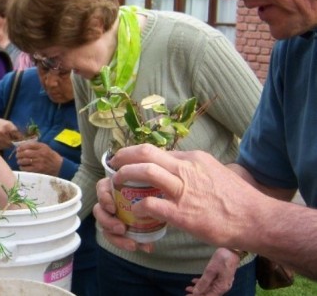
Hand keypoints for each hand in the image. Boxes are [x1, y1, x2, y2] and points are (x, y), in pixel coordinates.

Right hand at [0, 118, 20, 149]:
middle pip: (12, 142)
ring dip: (9, 145)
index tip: (21, 140)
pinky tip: (2, 142)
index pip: (17, 135)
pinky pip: (1, 148)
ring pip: (7, 146)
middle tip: (14, 142)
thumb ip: (16, 131)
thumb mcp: (9, 124)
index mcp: (7, 126)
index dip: (20, 138)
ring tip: (7, 141)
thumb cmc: (1, 124)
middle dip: (14, 143)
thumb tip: (22, 139)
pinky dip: (3, 146)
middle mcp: (1, 132)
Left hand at [15, 141, 61, 175]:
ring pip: (24, 161)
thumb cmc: (50, 156)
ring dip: (19, 160)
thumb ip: (35, 145)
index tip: (18, 148)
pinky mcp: (37, 170)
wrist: (59, 166)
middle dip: (19, 154)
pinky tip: (22, 166)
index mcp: (42, 147)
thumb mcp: (45, 148)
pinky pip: (26, 168)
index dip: (21, 147)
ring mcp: (38, 163)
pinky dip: (22, 167)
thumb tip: (22, 145)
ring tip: (19, 161)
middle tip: (17, 155)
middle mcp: (40, 154)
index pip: (28, 145)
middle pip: (25, 153)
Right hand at [93, 177, 153, 252]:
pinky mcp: (117, 230)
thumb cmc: (154, 191)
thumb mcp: (152, 187)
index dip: (104, 199)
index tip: (113, 208)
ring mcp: (112, 217)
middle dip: (107, 221)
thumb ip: (148, 187)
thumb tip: (148, 196)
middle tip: (121, 229)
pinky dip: (127, 244)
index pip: (101, 189)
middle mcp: (110, 202)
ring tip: (132, 245)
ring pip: (104, 228)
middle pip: (98, 211)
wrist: (163, 206)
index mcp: (114, 187)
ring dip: (116, 238)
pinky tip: (142, 247)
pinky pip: (116, 239)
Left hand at [106, 144, 264, 246]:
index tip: (127, 159)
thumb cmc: (238, 199)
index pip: (159, 151)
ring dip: (125, 175)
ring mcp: (183, 190)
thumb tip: (178, 168)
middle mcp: (186, 169)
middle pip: (146, 153)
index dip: (138, 154)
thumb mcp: (215, 172)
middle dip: (124, 156)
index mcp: (193, 159)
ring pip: (145, 172)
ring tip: (117, 182)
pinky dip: (138, 206)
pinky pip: (151, 204)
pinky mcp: (182, 213)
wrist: (256, 218)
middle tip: (113, 163)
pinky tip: (134, 210)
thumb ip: (195, 169)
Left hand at [186, 248, 240, 295]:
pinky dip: (202, 283)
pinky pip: (210, 282)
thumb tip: (196, 293)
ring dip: (198, 288)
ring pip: (208, 288)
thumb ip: (203, 282)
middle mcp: (222, 286)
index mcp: (221, 287)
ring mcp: (222, 281)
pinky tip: (194, 281)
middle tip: (187, 292)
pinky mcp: (221, 276)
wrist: (232, 249)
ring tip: (188, 288)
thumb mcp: (210, 271)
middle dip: (197, 293)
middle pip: (208, 293)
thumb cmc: (222, 259)